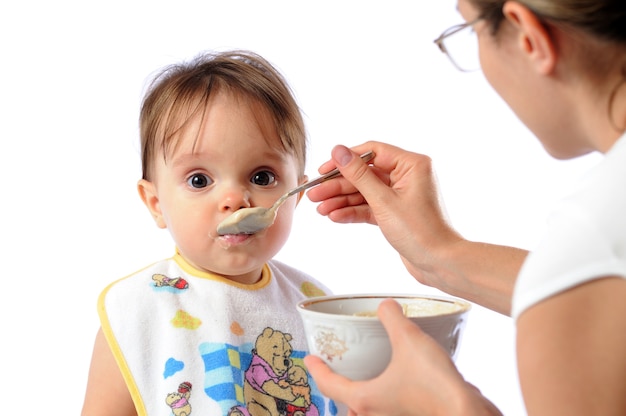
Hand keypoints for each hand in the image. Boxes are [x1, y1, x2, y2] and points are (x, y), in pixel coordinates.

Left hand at [304, 299, 501, 415]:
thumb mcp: (408, 339)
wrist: (469, 413)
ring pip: (368, 409)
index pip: (329, 385)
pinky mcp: (411, 415)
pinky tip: (398, 378)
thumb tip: (386, 304)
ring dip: (363, 395)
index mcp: (364, 400)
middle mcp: (375, 414)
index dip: (316, 369)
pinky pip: (389, 408)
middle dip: (340, 388)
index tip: (309, 359)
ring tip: (366, 372)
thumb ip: (392, 317)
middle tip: (337, 367)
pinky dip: (385, 395)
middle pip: (347, 404)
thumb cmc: (434, 385)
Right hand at [307, 142, 461, 280]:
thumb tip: (339, 151)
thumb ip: (358, 175)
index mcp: (412, 165)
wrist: (439, 263)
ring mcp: (400, 195)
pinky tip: (335, 216)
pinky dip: (353, 211)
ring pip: (364, 192)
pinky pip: (369, 206)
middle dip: (338, 186)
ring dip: (342, 200)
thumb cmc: (421, 232)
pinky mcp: (395, 212)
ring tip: (320, 209)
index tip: (324, 169)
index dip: (345, 160)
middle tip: (316, 194)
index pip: (372, 152)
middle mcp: (407, 176)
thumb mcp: (383, 201)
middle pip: (364, 174)